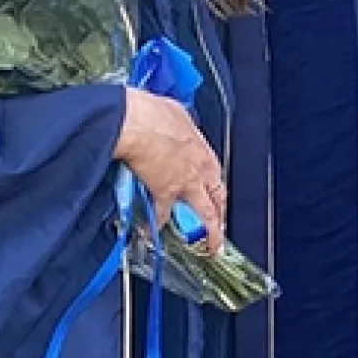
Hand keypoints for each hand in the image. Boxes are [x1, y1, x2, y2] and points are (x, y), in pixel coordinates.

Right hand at [115, 88, 227, 250]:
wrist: (135, 122)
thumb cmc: (150, 113)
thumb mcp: (174, 114)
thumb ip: (177, 126)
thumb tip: (173, 125)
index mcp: (202, 149)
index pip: (216, 175)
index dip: (216, 189)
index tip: (216, 198)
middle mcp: (201, 168)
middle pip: (218, 197)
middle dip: (221, 215)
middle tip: (222, 229)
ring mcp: (186, 183)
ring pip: (206, 212)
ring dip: (209, 230)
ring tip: (210, 245)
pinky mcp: (166, 192)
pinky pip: (164, 213)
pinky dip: (158, 222)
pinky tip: (156, 230)